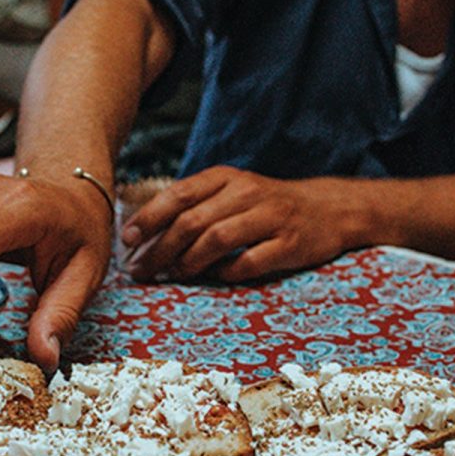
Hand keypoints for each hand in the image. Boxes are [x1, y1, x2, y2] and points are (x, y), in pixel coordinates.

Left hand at [119, 165, 353, 282]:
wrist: (327, 209)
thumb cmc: (266, 205)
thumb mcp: (231, 192)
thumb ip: (194, 205)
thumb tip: (144, 233)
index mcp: (226, 177)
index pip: (178, 195)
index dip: (149, 219)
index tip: (127, 241)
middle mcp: (247, 193)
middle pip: (192, 221)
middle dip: (160, 249)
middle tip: (141, 270)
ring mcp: (270, 218)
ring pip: (217, 240)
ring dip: (187, 263)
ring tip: (172, 276)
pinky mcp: (289, 244)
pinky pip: (249, 263)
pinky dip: (226, 273)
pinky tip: (214, 278)